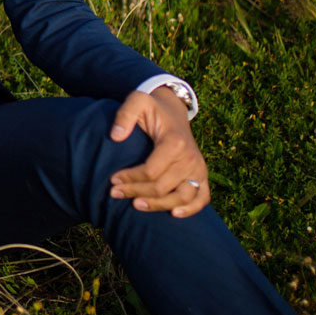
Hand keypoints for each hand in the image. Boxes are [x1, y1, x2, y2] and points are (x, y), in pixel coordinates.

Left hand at [108, 87, 209, 217]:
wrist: (173, 111)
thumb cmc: (153, 108)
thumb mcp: (137, 101)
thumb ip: (125, 115)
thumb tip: (115, 136)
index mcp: (175, 142)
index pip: (151, 171)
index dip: (130, 178)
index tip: (113, 180)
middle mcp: (190, 158)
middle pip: (162, 187)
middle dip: (136, 192)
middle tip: (114, 193)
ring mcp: (199, 168)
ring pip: (182, 197)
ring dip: (159, 205)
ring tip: (136, 205)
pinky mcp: (202, 175)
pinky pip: (203, 197)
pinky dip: (191, 209)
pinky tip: (174, 214)